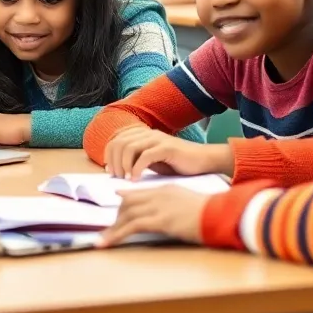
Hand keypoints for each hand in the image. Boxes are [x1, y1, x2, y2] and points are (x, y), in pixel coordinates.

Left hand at [97, 186, 208, 246]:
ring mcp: (159, 206)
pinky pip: (132, 226)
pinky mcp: (160, 220)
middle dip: (117, 218)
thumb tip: (167, 214)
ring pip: (127, 215)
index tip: (116, 210)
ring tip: (101, 241)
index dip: (125, 204)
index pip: (139, 195)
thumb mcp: (189, 204)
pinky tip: (107, 242)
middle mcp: (159, 195)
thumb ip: (174, 204)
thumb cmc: (211, 213)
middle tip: (108, 232)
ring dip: (112, 229)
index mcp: (166, 190)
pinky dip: (117, 235)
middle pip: (129, 203)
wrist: (220, 214)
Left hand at [104, 127, 231, 180]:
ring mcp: (157, 139)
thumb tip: (114, 169)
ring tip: (126, 179)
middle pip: (119, 143)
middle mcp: (148, 133)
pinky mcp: (167, 147)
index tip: (110, 172)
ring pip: (129, 147)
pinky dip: (136, 169)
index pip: (116, 139)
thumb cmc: (177, 164)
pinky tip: (136, 179)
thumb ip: (134, 161)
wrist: (203, 161)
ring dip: (123, 165)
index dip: (109, 155)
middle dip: (114, 162)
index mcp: (142, 134)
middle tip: (117, 178)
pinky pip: (145, 156)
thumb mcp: (151, 161)